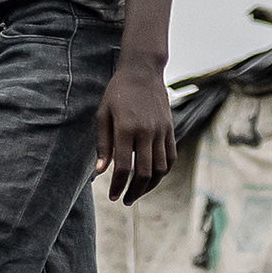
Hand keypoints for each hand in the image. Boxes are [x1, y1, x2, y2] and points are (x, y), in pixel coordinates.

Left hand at [98, 64, 176, 203]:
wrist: (143, 72)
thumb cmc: (117, 93)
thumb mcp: (103, 116)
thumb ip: (103, 145)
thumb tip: (100, 172)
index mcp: (126, 129)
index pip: (123, 167)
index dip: (117, 186)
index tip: (112, 196)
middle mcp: (147, 132)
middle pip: (144, 172)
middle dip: (134, 191)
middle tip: (124, 200)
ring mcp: (161, 131)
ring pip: (160, 168)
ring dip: (149, 186)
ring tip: (137, 193)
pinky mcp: (170, 129)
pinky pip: (170, 157)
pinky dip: (162, 172)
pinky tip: (152, 179)